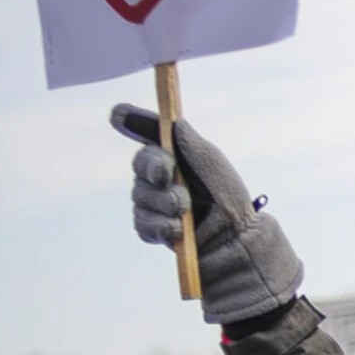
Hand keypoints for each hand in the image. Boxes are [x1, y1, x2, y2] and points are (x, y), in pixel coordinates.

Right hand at [110, 105, 302, 323]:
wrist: (235, 239)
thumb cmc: (227, 198)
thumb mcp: (212, 165)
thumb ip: (191, 144)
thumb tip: (174, 122)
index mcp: (176, 156)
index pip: (150, 134)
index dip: (133, 122)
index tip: (118, 115)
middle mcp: (160, 177)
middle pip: (140, 164)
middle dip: (153, 167)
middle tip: (167, 175)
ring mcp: (153, 203)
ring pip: (141, 195)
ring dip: (164, 202)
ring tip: (186, 211)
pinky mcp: (152, 229)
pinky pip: (142, 223)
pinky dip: (160, 225)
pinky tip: (178, 230)